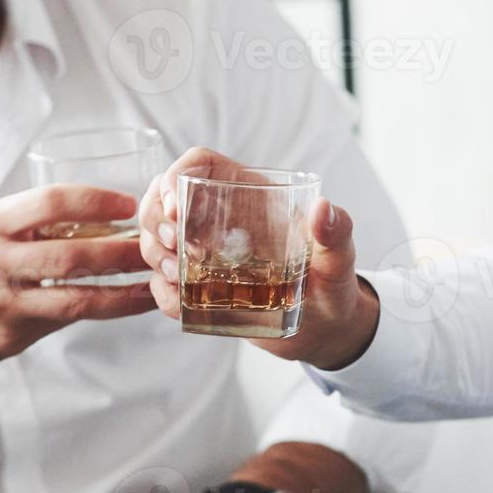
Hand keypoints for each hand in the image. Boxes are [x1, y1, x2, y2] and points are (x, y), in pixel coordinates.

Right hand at [0, 184, 155, 372]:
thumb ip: (29, 225)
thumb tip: (99, 219)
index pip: (50, 201)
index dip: (95, 200)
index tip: (129, 203)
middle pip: (74, 253)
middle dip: (123, 251)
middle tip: (157, 248)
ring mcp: (3, 303)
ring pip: (78, 298)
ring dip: (124, 292)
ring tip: (156, 285)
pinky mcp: (11, 336)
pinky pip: (65, 320)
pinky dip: (101, 311)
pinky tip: (129, 306)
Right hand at [138, 147, 381, 370]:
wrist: (324, 328)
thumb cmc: (332, 283)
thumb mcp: (338, 258)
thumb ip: (337, 233)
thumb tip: (324, 209)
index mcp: (248, 195)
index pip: (198, 164)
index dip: (175, 176)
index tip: (176, 208)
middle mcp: (219, 218)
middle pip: (163, 198)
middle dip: (156, 220)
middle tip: (174, 248)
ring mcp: (204, 253)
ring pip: (156, 238)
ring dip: (155, 254)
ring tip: (178, 274)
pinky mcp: (199, 287)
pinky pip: (164, 284)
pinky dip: (163, 293)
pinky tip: (181, 302)